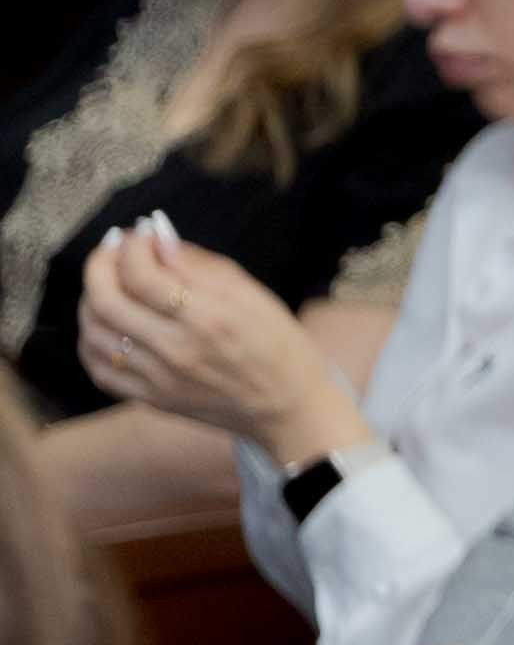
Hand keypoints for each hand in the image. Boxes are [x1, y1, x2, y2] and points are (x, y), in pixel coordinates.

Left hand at [70, 226, 360, 461]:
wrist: (291, 408)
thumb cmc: (279, 346)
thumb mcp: (253, 295)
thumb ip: (201, 264)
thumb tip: (157, 238)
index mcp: (207, 318)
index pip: (141, 274)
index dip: (130, 247)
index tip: (139, 236)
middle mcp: (177, 349)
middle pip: (106, 300)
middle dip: (99, 266)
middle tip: (111, 253)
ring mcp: (160, 378)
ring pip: (95, 332)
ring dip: (91, 300)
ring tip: (109, 286)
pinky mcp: (152, 399)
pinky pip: (99, 370)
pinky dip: (92, 342)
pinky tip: (107, 326)